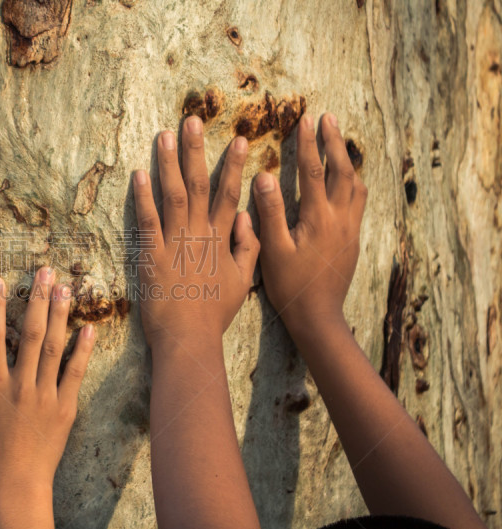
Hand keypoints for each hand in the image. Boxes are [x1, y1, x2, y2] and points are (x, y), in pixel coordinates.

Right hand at [0, 269, 94, 496]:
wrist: (18, 482)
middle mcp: (20, 384)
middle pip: (29, 333)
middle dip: (36, 299)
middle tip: (44, 271)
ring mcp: (45, 393)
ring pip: (53, 347)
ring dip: (59, 315)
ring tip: (65, 287)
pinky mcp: (65, 406)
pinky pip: (75, 373)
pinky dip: (82, 350)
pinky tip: (89, 328)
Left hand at [133, 116, 259, 344]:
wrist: (190, 339)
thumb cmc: (214, 314)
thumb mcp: (242, 282)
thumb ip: (248, 248)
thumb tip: (250, 218)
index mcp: (222, 240)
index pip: (232, 195)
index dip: (236, 166)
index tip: (241, 139)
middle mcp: (200, 235)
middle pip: (201, 185)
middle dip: (197, 151)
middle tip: (191, 120)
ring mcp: (175, 244)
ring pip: (174, 195)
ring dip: (169, 163)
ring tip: (164, 134)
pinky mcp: (152, 256)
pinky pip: (148, 221)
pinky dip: (144, 197)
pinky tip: (139, 173)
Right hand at [253, 113, 366, 337]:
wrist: (319, 316)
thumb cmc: (291, 286)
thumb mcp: (273, 250)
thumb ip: (270, 212)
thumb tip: (264, 177)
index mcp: (319, 218)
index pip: (314, 171)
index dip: (308, 144)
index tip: (304, 120)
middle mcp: (341, 219)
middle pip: (343, 170)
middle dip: (334, 142)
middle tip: (329, 118)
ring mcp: (350, 229)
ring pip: (356, 185)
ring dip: (348, 160)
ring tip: (340, 143)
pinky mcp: (353, 240)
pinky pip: (359, 201)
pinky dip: (353, 182)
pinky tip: (347, 181)